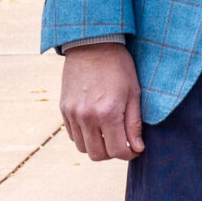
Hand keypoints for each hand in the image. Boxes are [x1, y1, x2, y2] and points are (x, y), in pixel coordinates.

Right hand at [61, 41, 145, 160]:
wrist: (92, 45)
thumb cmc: (119, 67)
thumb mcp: (134, 93)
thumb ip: (134, 124)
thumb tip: (137, 148)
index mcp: (108, 113)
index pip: (117, 150)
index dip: (129, 154)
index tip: (135, 149)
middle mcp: (87, 117)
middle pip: (97, 155)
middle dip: (113, 154)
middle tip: (122, 144)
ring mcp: (73, 114)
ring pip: (82, 148)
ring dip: (97, 147)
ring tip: (109, 135)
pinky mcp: (64, 109)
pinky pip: (72, 135)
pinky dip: (84, 137)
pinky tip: (95, 126)